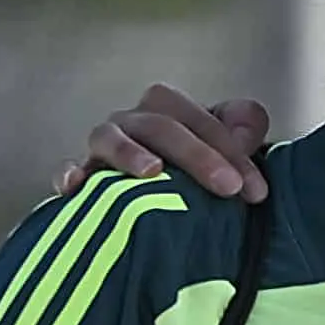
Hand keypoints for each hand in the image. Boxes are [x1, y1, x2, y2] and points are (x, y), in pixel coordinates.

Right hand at [59, 85, 270, 203]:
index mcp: (169, 112)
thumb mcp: (222, 154)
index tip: (256, 191)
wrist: (149, 211)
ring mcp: (102, 148)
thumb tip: (249, 125)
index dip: (233, 151)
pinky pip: (68, 168)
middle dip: (198, 154)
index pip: (201, 119)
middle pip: (161, 124)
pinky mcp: (79, 175)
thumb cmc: (191, 178)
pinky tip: (76, 185)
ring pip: (110, 136)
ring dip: (130, 150)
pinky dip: (69, 172)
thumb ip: (240, 131)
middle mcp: (133, 123)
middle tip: (228, 187)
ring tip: (152, 171)